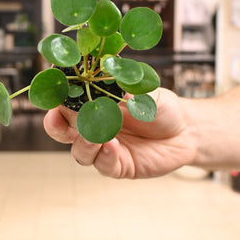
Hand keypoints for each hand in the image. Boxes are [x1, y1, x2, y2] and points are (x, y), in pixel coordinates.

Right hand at [43, 88, 196, 178]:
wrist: (186, 130)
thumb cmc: (161, 106)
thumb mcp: (143, 90)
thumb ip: (122, 86)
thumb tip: (107, 73)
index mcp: (93, 103)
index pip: (65, 100)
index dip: (56, 96)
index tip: (53, 89)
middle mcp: (93, 126)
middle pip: (62, 129)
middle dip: (54, 123)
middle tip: (56, 116)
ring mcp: (104, 147)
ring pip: (79, 150)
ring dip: (82, 143)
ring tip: (93, 135)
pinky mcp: (118, 165)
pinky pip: (103, 165)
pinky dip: (104, 156)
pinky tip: (111, 146)